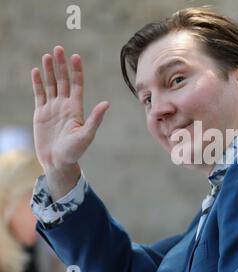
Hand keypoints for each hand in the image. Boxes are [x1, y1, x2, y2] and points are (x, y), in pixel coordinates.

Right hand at [31, 46, 109, 197]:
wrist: (58, 162)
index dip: (76, 71)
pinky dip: (37, 83)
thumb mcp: (87, 135)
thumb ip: (95, 119)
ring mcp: (52, 108)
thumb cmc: (75, 151)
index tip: (75, 56)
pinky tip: (36, 71)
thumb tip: (106, 103)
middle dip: (61, 65)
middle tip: (58, 49)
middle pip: (63, 80)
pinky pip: (39, 94)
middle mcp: (65, 105)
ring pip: (51, 84)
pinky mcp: (41, 113)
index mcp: (76, 108)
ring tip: (47, 55)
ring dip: (48, 70)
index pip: (77, 84)